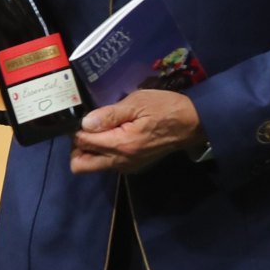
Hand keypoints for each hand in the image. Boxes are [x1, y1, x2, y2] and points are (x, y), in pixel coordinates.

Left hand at [69, 90, 203, 174]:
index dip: (76, 129)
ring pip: (93, 166)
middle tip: (86, 129)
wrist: (192, 124)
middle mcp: (121, 162)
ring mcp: (127, 167)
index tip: (83, 117)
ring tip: (100, 129)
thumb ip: (109, 115)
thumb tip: (85, 123)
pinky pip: (108, 164)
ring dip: (89, 151)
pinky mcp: (134, 166)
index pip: (82, 143)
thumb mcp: (137, 103)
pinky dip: (103, 153)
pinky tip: (113, 135)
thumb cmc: (165, 108)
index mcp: (120, 145)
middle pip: (81, 166)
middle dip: (76, 148)